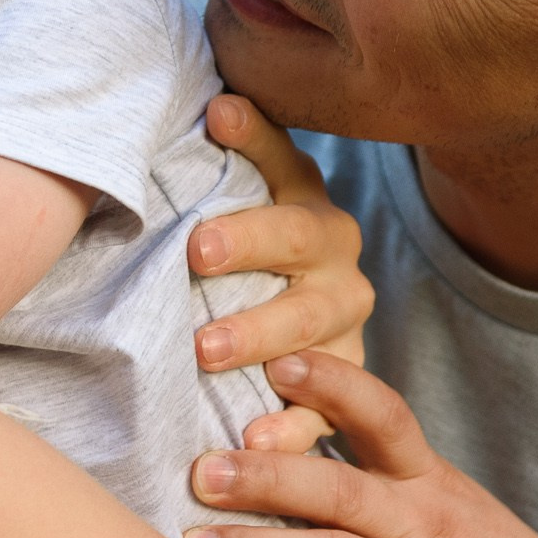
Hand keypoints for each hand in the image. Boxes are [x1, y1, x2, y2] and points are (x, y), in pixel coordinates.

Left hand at [183, 351, 537, 537]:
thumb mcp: (462, 519)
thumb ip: (394, 490)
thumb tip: (301, 460)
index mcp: (433, 487)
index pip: (385, 416)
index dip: (333, 385)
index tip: (281, 362)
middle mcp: (427, 527)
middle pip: (337, 488)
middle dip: (265, 475)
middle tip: (201, 468)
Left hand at [189, 95, 371, 453]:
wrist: (287, 332)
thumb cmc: (238, 255)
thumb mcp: (233, 201)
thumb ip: (224, 157)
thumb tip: (214, 100)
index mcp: (306, 204)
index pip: (283, 161)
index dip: (252, 138)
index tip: (215, 116)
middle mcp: (336, 260)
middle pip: (297, 244)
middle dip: (247, 246)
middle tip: (193, 254)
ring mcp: (344, 327)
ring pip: (310, 328)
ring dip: (258, 336)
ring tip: (204, 351)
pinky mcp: (342, 390)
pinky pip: (322, 414)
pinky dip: (288, 428)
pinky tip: (251, 437)